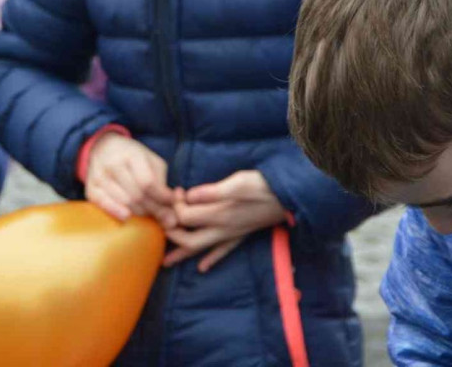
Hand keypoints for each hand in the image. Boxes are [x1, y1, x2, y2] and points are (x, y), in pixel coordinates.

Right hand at [85, 134, 176, 228]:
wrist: (102, 147)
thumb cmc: (132, 156)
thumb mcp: (151, 160)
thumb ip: (162, 181)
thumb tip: (173, 204)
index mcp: (132, 154)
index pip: (148, 183)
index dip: (162, 198)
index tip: (171, 203)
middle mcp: (113, 164)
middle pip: (137, 196)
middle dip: (155, 210)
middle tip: (166, 218)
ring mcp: (100, 176)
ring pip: (124, 203)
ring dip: (141, 214)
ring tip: (151, 216)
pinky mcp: (91, 187)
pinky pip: (104, 205)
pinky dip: (116, 212)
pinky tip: (127, 216)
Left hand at [164, 171, 288, 272]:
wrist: (291, 198)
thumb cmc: (265, 187)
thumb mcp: (239, 183)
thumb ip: (213, 192)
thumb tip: (189, 195)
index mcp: (220, 214)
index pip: (186, 216)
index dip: (175, 205)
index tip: (176, 191)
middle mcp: (223, 229)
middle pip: (189, 240)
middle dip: (172, 235)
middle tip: (161, 225)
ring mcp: (232, 234)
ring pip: (203, 249)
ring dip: (183, 255)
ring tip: (165, 263)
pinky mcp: (241, 234)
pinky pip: (223, 251)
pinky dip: (211, 259)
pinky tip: (202, 268)